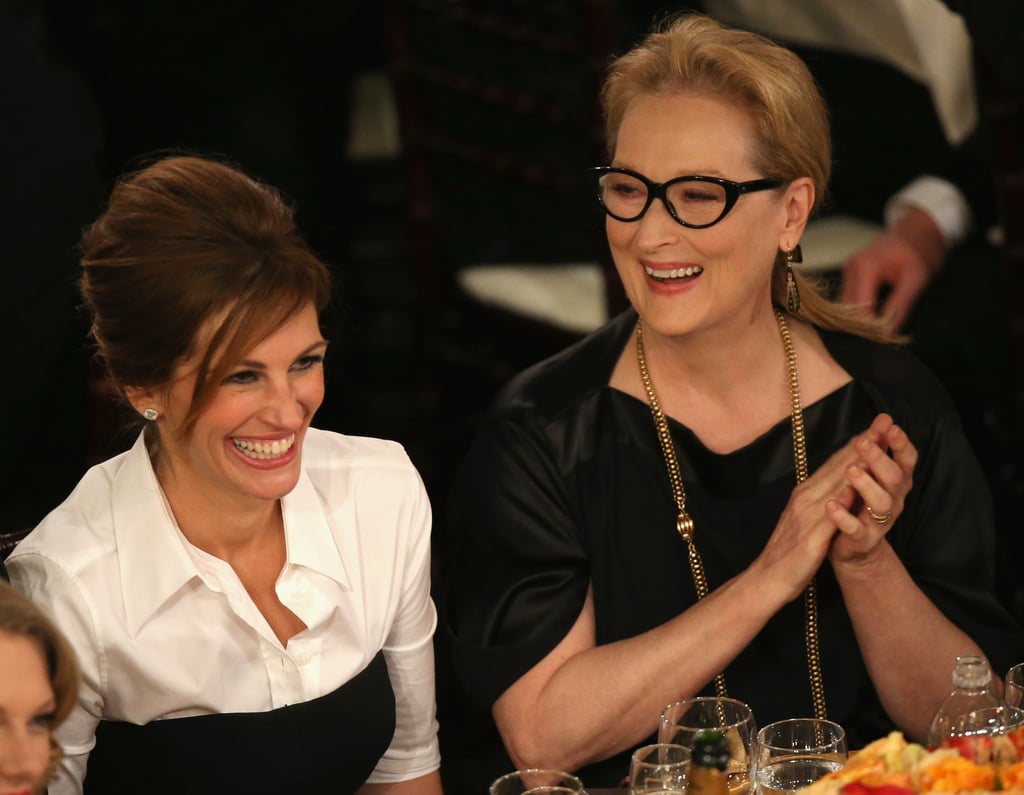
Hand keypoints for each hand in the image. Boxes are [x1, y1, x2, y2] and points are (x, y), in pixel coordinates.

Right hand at [754, 431, 872, 601]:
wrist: (766, 579)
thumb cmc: (788, 551)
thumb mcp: (804, 519)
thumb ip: (819, 500)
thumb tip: (839, 484)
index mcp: (804, 494)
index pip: (833, 464)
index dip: (855, 443)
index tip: (875, 426)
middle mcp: (804, 499)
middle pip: (836, 467)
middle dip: (861, 443)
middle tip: (882, 421)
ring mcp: (806, 517)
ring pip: (834, 484)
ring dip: (854, 463)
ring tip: (874, 442)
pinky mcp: (810, 538)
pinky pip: (829, 516)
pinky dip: (841, 498)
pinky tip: (855, 487)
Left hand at [826, 413, 916, 567]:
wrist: (852, 548)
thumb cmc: (861, 503)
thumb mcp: (869, 475)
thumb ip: (875, 449)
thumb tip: (882, 419)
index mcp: (895, 483)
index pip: (907, 460)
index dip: (901, 444)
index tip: (890, 426)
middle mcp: (892, 500)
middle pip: (895, 478)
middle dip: (880, 458)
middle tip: (863, 443)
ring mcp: (878, 522)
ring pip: (881, 502)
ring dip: (866, 484)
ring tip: (851, 470)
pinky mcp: (862, 540)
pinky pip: (855, 529)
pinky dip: (843, 516)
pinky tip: (831, 504)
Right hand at [839, 207, 945, 331]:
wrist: (918, 232)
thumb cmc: (920, 253)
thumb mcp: (916, 279)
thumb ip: (900, 306)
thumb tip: (886, 334)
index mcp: (864, 267)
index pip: (858, 308)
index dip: (868, 329)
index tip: (882, 343)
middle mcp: (850, 269)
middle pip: (847, 309)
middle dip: (861, 328)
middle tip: (879, 343)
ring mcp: (847, 272)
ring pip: (845, 307)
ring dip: (858, 322)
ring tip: (876, 334)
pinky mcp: (850, 276)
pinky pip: (848, 301)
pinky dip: (859, 313)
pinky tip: (872, 321)